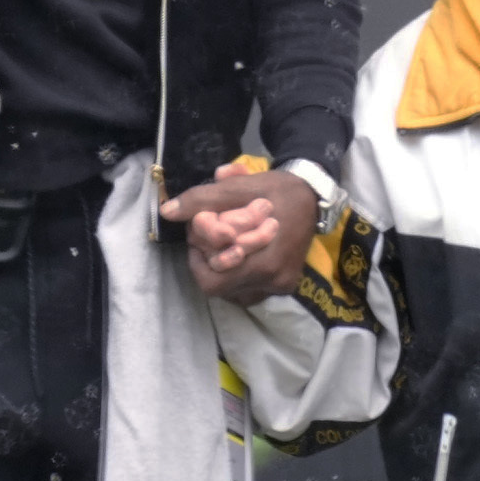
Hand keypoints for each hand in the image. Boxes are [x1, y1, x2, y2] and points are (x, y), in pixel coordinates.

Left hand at [162, 169, 318, 303]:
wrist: (312, 194)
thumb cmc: (275, 190)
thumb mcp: (237, 188)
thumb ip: (201, 200)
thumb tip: (167, 212)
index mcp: (266, 262)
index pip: (214, 281)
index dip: (197, 264)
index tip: (198, 241)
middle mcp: (275, 281)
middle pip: (222, 288)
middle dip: (209, 265)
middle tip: (209, 241)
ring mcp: (281, 286)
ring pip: (235, 292)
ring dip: (223, 273)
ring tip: (224, 248)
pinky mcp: (284, 285)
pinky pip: (249, 290)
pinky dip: (238, 276)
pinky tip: (239, 256)